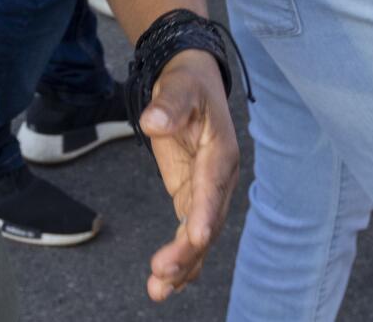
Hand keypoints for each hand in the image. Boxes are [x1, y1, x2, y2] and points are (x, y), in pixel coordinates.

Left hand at [140, 50, 238, 302]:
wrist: (194, 82)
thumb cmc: (188, 83)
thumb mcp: (179, 85)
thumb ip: (169, 104)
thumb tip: (152, 122)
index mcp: (221, 152)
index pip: (213, 186)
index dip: (206, 212)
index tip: (195, 238)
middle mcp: (219, 179)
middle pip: (208, 221)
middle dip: (188, 251)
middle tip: (163, 274)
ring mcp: (207, 191)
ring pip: (200, 236)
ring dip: (183, 264)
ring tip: (158, 290)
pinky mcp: (193, 196)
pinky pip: (189, 233)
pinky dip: (181, 258)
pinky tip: (165, 284)